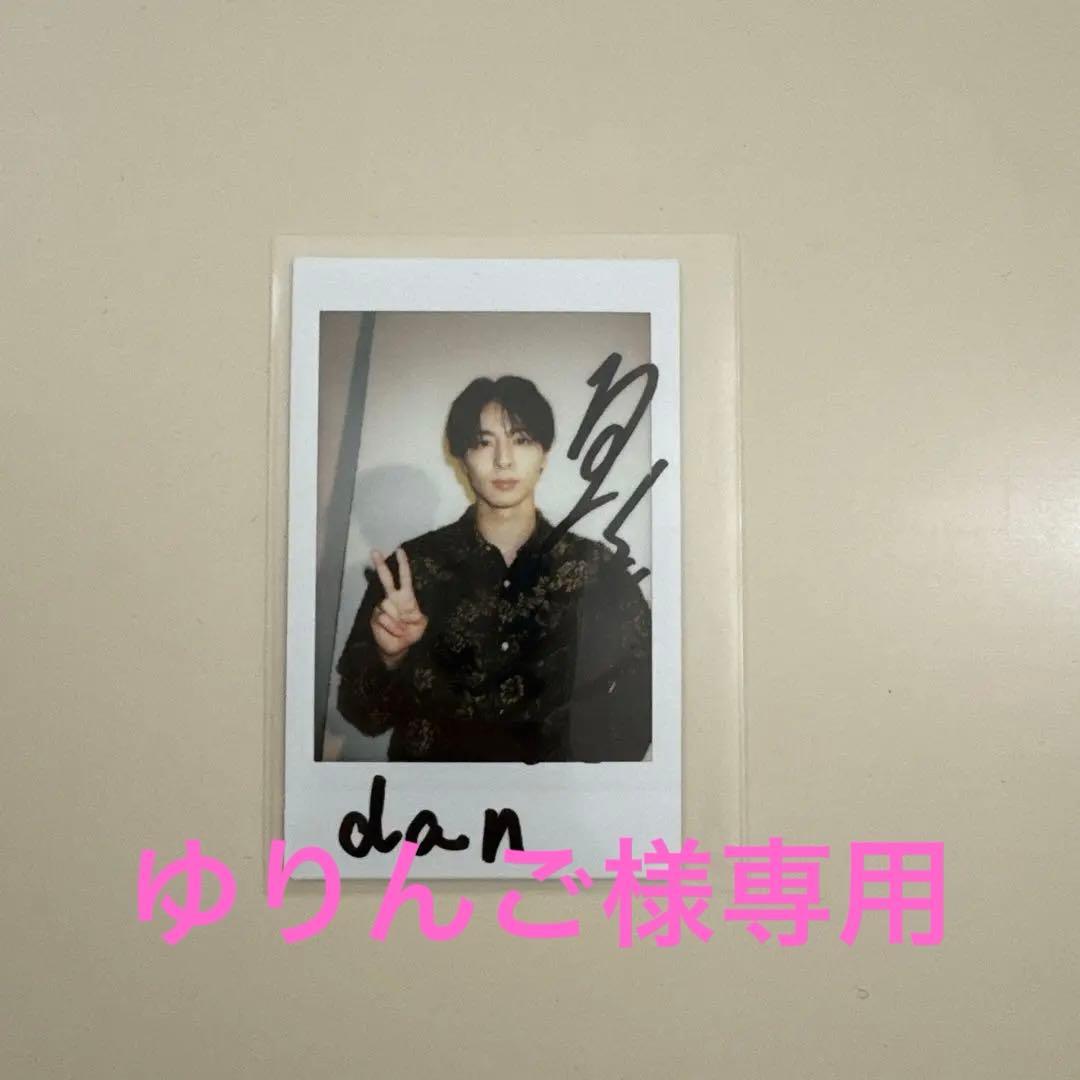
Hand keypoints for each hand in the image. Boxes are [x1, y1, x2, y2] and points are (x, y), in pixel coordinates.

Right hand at [369, 547, 427, 667]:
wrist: (398, 648)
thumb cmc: (412, 633)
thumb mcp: (421, 625)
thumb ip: (417, 618)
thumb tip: (402, 614)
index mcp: (407, 598)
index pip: (404, 578)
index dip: (402, 565)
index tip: (399, 551)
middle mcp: (392, 599)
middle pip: (386, 579)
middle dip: (380, 565)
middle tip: (374, 551)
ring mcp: (382, 607)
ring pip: (386, 606)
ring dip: (396, 621)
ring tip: (400, 630)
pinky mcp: (375, 617)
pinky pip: (383, 618)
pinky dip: (390, 627)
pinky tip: (393, 632)